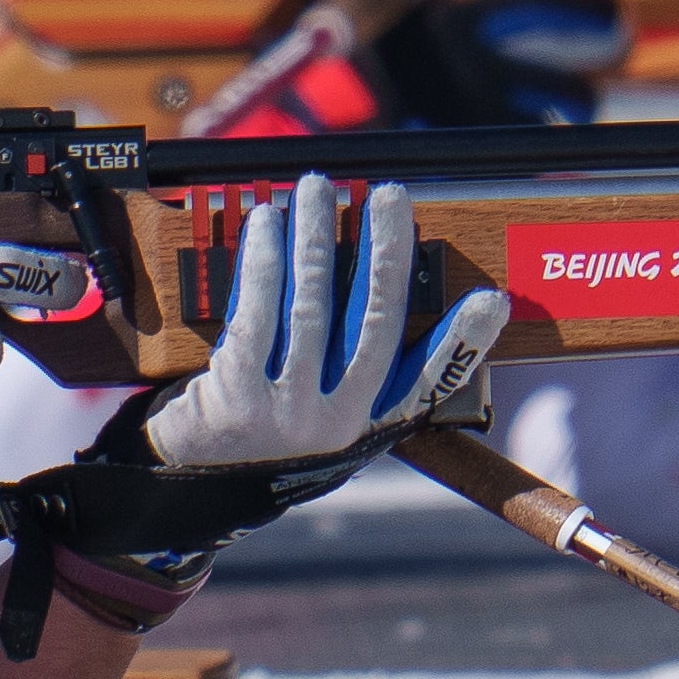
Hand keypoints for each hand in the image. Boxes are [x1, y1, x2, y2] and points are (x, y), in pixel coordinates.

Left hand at [115, 172, 506, 479]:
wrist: (188, 490)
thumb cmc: (260, 441)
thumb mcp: (320, 425)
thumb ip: (355, 377)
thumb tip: (386, 293)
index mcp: (362, 426)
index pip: (424, 381)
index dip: (462, 343)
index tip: (490, 302)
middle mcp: (333, 421)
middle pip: (373, 321)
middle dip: (385, 251)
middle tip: (387, 195)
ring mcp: (285, 409)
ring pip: (312, 304)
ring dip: (316, 237)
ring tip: (317, 187)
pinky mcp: (237, 392)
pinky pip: (256, 309)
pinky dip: (264, 260)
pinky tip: (267, 223)